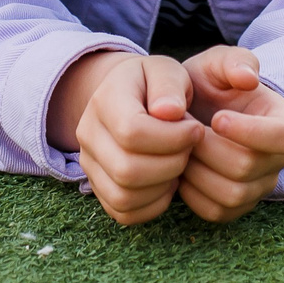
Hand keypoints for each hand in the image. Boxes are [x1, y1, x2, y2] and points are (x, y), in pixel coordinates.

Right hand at [49, 50, 202, 226]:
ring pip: (123, 196)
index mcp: (103, 100)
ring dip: (163, 186)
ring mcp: (89, 164)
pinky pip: (124, 213)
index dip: (172, 137)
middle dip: (171, 164)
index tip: (196, 128)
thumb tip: (169, 112)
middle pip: (127, 170)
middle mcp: (87, 135)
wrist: (129, 97)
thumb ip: (169, 85)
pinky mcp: (99, 188)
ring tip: (179, 163)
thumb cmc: (154, 84)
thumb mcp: (166, 70)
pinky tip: (168, 181)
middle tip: (189, 148)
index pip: (132, 132)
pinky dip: (153, 205)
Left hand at [175, 46, 283, 223]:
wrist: (191, 113)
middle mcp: (277, 161)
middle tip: (184, 130)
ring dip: (198, 170)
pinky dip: (192, 193)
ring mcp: (258, 188)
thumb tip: (249, 78)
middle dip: (209, 148)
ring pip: (232, 194)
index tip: (216, 118)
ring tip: (181, 147)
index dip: (247, 131)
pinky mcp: (236, 207)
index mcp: (282, 123)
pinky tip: (182, 169)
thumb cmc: (208, 86)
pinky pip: (216, 211)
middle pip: (247, 166)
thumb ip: (233, 61)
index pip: (280, 137)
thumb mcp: (217, 64)